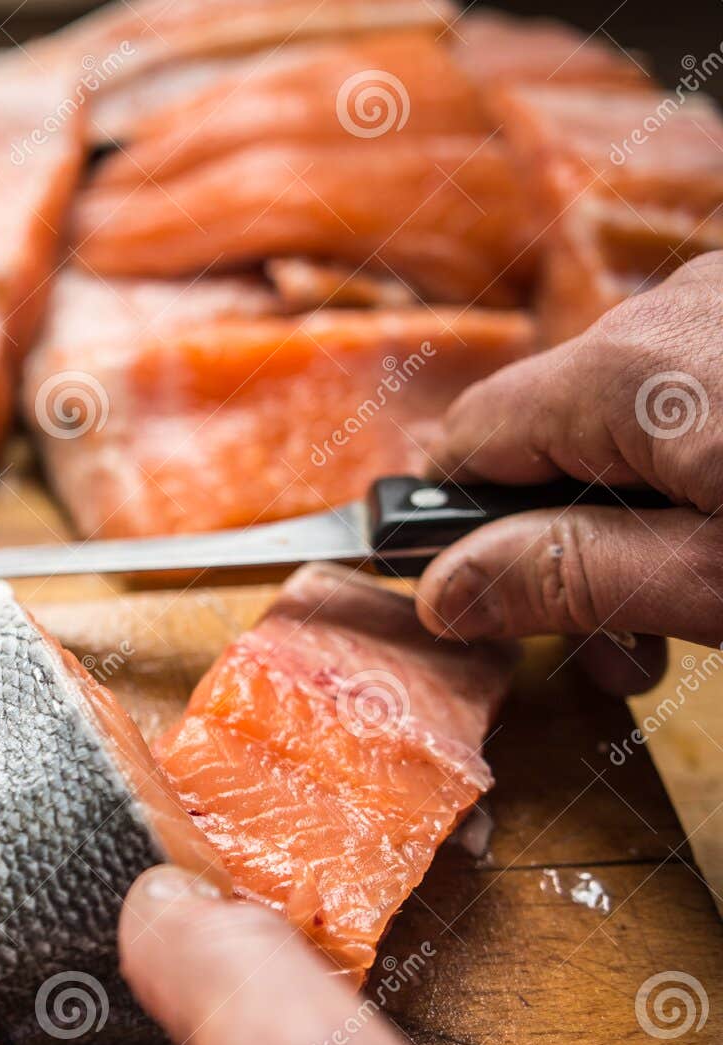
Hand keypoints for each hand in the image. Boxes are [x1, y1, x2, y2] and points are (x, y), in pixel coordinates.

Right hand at [418, 253, 722, 693]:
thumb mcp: (721, 580)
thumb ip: (570, 577)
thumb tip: (439, 590)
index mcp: (628, 370)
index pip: (468, 438)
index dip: (454, 527)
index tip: (478, 605)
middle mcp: (668, 307)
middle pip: (550, 429)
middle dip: (566, 535)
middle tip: (627, 647)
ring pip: (626, 410)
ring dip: (637, 502)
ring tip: (703, 592)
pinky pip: (691, 382)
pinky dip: (696, 449)